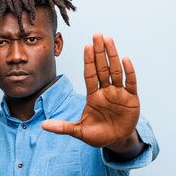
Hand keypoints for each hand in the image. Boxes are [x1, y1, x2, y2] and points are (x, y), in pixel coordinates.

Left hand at [41, 33, 139, 147]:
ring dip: (113, 55)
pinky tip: (125, 59)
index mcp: (93, 96)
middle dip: (100, 52)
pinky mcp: (132, 98)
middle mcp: (106, 91)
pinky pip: (130, 82)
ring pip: (115, 71)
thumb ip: (63, 127)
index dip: (88, 61)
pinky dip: (129, 71)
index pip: (90, 75)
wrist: (117, 141)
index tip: (86, 46)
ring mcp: (119, 93)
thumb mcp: (79, 131)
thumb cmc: (98, 135)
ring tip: (109, 40)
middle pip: (102, 68)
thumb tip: (43, 126)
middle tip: (97, 35)